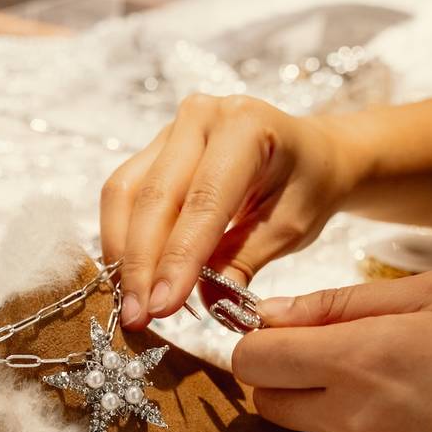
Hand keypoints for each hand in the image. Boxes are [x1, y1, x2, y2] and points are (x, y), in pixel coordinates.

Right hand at [100, 94, 362, 328]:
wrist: (309, 154)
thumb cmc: (307, 187)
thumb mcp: (289, 229)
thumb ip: (244, 262)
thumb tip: (205, 304)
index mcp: (246, 127)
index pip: (203, 202)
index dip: (178, 258)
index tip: (162, 307)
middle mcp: (201, 116)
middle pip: (154, 196)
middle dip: (141, 263)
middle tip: (137, 316)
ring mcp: (171, 129)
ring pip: (126, 193)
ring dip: (123, 254)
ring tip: (130, 303)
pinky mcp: (152, 148)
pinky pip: (124, 193)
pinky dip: (122, 239)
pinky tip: (129, 277)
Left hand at [231, 271, 431, 431]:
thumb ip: (342, 302)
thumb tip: (269, 311)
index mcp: (361, 359)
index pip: (252, 358)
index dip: (259, 346)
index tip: (281, 343)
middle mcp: (353, 421)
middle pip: (266, 403)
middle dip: (288, 384)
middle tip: (345, 373)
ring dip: (336, 424)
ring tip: (405, 411)